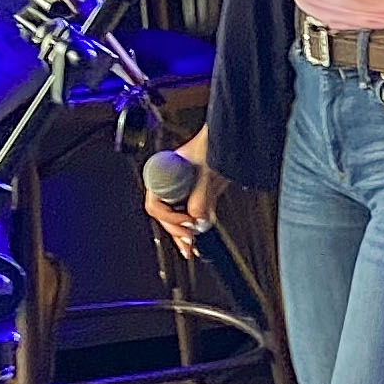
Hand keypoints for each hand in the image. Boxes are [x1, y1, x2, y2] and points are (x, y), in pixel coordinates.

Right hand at [140, 130, 211, 257]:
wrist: (229, 136)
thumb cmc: (213, 143)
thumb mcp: (207, 171)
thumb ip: (201, 196)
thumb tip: (198, 219)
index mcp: (161, 172)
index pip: (155, 204)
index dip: (170, 218)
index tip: (187, 223)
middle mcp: (167, 181)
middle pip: (164, 214)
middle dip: (177, 230)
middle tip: (190, 243)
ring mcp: (179, 188)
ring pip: (175, 217)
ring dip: (183, 233)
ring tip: (190, 248)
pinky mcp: (193, 194)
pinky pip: (187, 215)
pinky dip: (191, 228)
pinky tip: (194, 242)